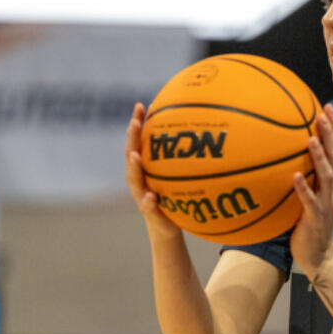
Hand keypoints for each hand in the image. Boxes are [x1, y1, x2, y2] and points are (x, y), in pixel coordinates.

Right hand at [125, 103, 180, 241]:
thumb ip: (181, 157)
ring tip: (135, 155)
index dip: (137, 124)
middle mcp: (139, 179)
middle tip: (135, 122)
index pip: (138, 142)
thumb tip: (201, 130)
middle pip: (131, 155)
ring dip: (134, 166)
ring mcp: (141, 195)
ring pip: (134, 179)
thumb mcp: (177, 174)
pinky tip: (152, 196)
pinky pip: (148, 207)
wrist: (166, 227)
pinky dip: (149, 201)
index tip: (140, 105)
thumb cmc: (172, 196)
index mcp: (144, 168)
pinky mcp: (150, 213)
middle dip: (132, 138)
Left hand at [290, 104, 332, 276]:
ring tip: (311, 139)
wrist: (319, 253)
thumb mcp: (314, 193)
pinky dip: (303, 187)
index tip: (328, 107)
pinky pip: (309, 200)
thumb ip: (309, 174)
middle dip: (331, 134)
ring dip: (319, 156)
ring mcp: (328, 202)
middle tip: (322, 114)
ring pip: (327, 175)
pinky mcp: (316, 217)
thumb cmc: (311, 221)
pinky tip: (295, 175)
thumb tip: (291, 152)